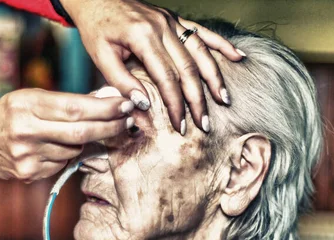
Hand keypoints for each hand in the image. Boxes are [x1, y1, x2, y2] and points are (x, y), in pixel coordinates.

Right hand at [0, 88, 133, 184]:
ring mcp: (27, 156)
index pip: (76, 108)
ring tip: (75, 131)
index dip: (105, 108)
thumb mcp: (28, 98)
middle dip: (110, 126)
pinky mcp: (29, 173)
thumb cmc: (6, 114)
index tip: (125, 104)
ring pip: (74, 149)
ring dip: (84, 140)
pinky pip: (62, 163)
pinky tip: (54, 146)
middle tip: (128, 120)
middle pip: (81, 132)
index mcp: (26, 105)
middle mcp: (26, 131)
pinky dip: (66, 154)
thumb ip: (62, 102)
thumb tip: (105, 102)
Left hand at [61, 0, 243, 132]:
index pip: (166, 78)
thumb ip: (121, 81)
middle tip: (204, 124)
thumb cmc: (96, 28)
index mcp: (143, 37)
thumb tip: (144, 105)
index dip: (176, 105)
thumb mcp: (100, 56)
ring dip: (214, 77)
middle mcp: (163, 27)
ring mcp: (172, 21)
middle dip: (198, 99)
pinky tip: (237, 57)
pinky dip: (222, 45)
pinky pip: (203, 32)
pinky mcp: (175, 19)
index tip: (181, 126)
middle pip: (188, 68)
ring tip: (223, 100)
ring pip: (201, 52)